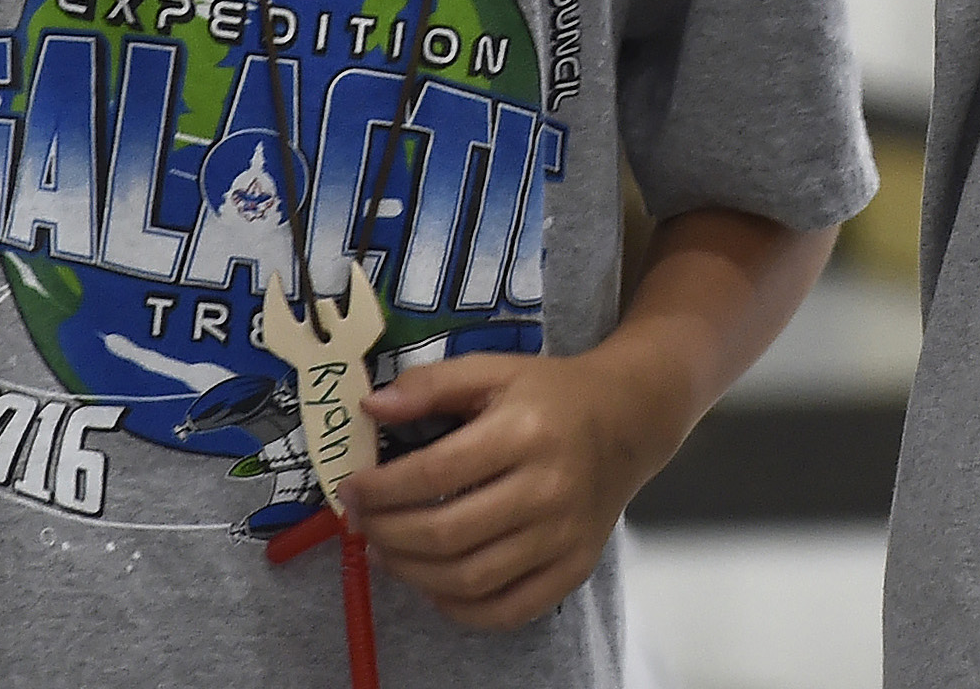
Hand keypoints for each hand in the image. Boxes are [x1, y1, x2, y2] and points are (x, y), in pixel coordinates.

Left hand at [344, 346, 680, 628]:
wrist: (628, 421)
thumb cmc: (553, 395)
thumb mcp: (494, 370)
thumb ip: (431, 384)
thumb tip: (371, 409)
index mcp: (524, 432)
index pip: (435, 473)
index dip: (381, 488)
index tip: (351, 489)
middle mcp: (547, 489)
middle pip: (447, 533)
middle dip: (388, 535)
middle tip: (363, 525)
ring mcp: (564, 536)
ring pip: (471, 579)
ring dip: (413, 574)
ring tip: (387, 554)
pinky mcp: (574, 568)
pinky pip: (509, 610)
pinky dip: (462, 610)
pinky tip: (435, 586)